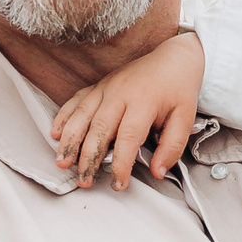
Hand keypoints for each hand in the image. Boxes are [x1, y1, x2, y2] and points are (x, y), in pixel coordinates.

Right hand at [51, 29, 205, 191]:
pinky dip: (64, 117)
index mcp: (144, 102)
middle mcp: (120, 94)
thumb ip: (172, 146)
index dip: (121, 164)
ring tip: (62, 162)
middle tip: (84, 180)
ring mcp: (106, 88)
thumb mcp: (185, 118)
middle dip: (88, 158)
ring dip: (70, 141)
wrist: (172, 57)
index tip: (118, 184)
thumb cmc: (178, 89)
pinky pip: (76, 101)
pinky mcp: (98, 86)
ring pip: (82, 116)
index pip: (128, 138)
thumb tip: (158, 172)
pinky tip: (55, 134)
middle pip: (99, 129)